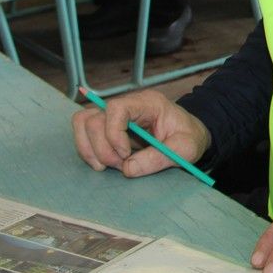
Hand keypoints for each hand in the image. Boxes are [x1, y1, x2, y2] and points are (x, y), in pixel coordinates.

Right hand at [71, 89, 210, 178]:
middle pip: (94, 118)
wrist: (189, 136)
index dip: (114, 134)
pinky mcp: (107, 127)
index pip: (117, 108)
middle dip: (102, 148)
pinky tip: (105, 163)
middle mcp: (128, 105)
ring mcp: (115, 115)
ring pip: (83, 123)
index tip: (126, 155)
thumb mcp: (186, 148)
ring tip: (108, 166)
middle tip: (120, 165)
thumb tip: (127, 169)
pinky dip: (88, 151)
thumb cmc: (190, 138)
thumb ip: (160, 157)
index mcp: (148, 103)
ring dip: (90, 149)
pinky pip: (84, 134)